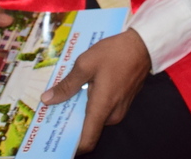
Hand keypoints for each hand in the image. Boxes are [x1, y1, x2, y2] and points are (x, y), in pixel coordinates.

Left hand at [41, 28, 151, 154]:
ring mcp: (120, 109)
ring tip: (70, 93)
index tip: (57, 138)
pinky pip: (105, 109)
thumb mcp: (85, 64)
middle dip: (72, 120)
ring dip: (83, 108)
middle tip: (57, 106)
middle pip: (89, 128)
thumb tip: (47, 100)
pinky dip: (94, 102)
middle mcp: (112, 115)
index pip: (87, 142)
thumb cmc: (114, 53)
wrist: (143, 44)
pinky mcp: (124, 102)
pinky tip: (86, 87)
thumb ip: (67, 84)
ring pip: (96, 117)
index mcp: (102, 108)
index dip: (72, 146)